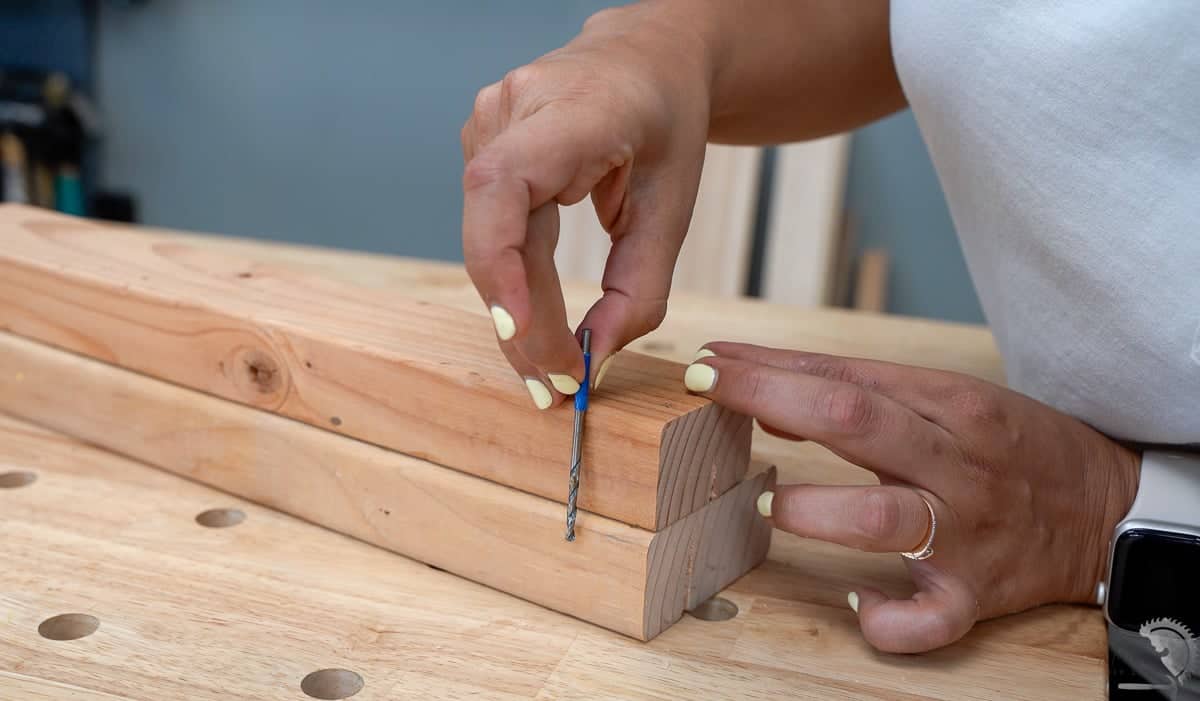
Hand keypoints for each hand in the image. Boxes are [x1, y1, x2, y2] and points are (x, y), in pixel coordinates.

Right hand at [461, 5, 711, 407]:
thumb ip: (640, 288)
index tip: (521, 333)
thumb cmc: (665, 123)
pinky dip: (512, 284)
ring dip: (514, 311)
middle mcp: (511, 111)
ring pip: (485, 241)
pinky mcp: (482, 152)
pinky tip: (535, 326)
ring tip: (548, 370)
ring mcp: (486, 128)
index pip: (502, 184)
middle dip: (521, 320)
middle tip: (554, 385)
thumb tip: (596, 356)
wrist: (645, 63)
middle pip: (492, 232)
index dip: (497, 263)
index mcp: (572, 110)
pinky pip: (490, 231)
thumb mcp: (674, 207)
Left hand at [685, 342, 1140, 652]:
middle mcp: (954, 463)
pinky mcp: (975, 596)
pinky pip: (926, 620)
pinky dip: (885, 620)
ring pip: (883, 520)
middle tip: (710, 393)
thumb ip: (857, 392)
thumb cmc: (1010, 443)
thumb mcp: (946, 396)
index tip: (709, 361)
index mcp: (949, 403)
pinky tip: (854, 605)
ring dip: (816, 511)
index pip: (844, 376)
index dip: (768, 369)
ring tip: (773, 505)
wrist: (1105, 508)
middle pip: (854, 421)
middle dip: (771, 400)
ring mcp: (964, 533)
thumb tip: (767, 391)